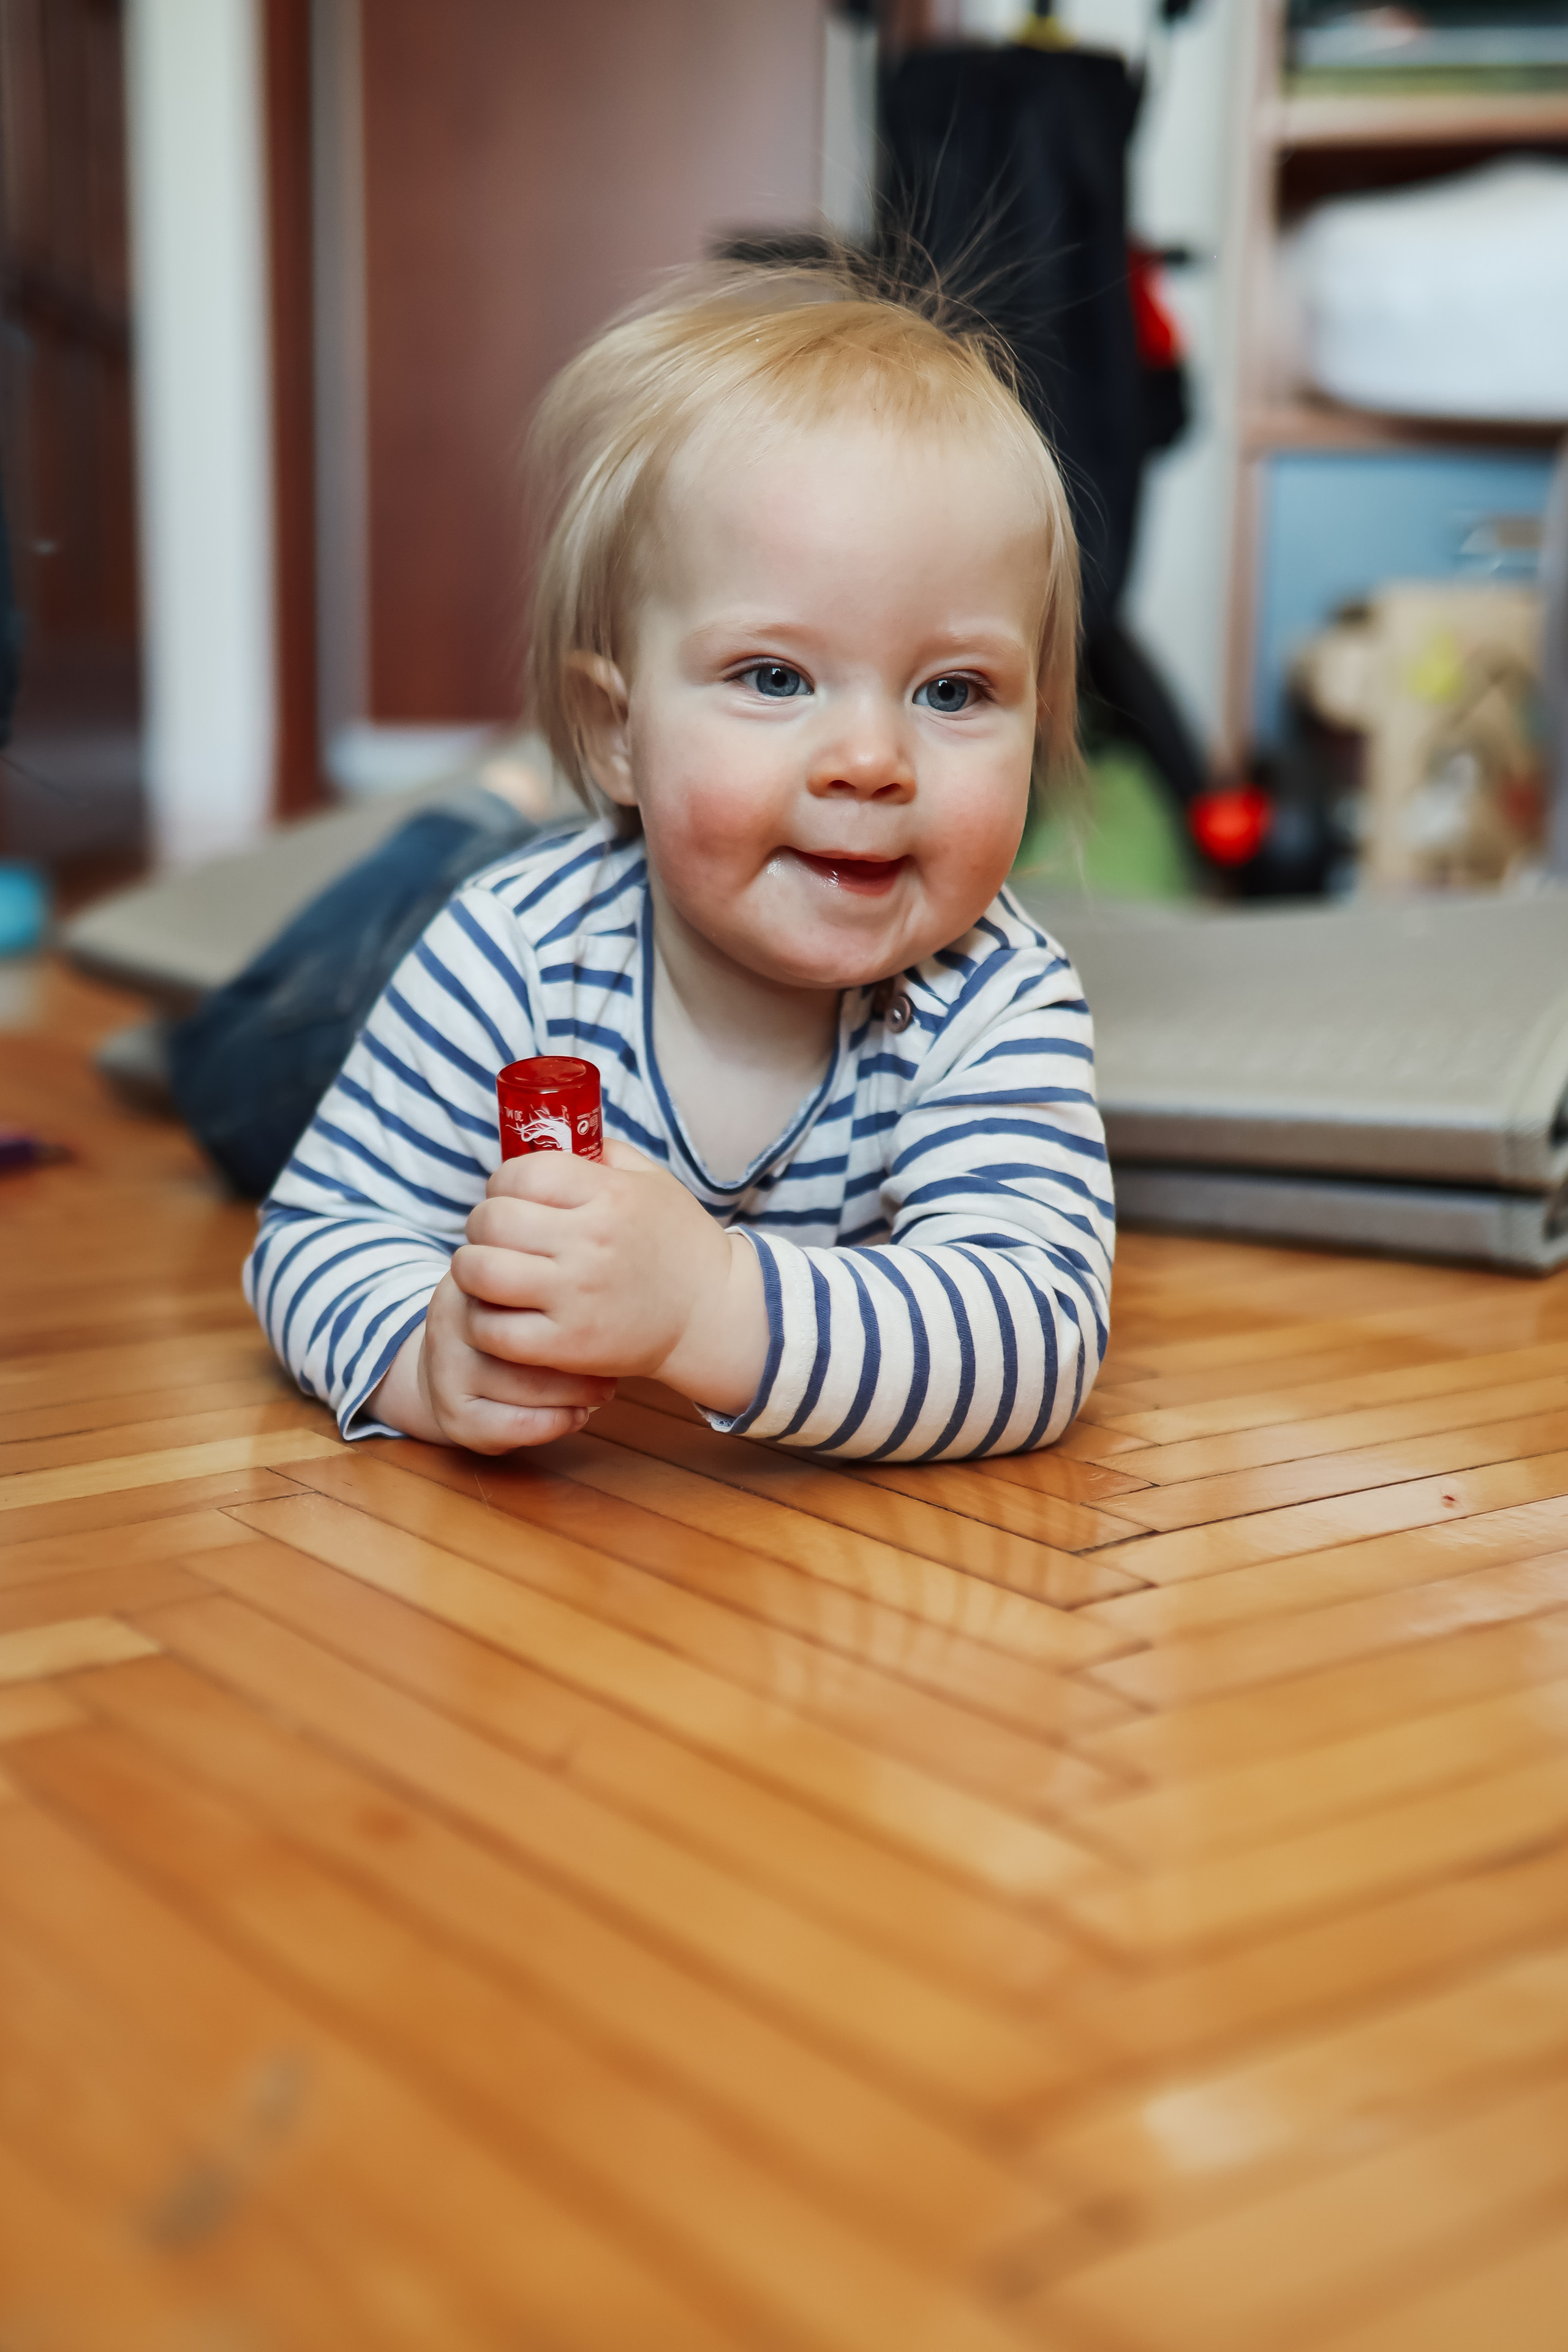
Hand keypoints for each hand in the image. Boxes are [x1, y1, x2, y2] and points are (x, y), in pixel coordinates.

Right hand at [370, 1269, 616, 1453]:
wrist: (456, 1361)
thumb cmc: (510, 1317)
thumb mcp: (524, 1284)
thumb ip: (555, 1281)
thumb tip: (619, 1292)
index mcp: (474, 1275)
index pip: (530, 1286)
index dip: (578, 1309)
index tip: (610, 1320)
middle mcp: (452, 1316)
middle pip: (529, 1339)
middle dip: (582, 1359)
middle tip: (615, 1367)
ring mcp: (445, 1367)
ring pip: (524, 1387)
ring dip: (576, 1395)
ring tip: (603, 1391)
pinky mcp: (451, 1413)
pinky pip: (510, 1425)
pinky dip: (552, 1425)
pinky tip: (575, 1416)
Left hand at [455, 1140, 766, 1411]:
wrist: (712, 1314)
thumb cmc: (676, 1242)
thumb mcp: (650, 1180)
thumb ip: (600, 1153)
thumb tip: (546, 1136)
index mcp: (609, 1195)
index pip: (521, 1173)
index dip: (502, 1182)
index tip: (510, 1197)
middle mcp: (591, 1242)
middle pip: (491, 1221)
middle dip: (481, 1226)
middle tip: (495, 1238)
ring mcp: (577, 1296)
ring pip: (480, 1273)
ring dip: (471, 1270)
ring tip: (487, 1274)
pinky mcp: (569, 1344)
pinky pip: (494, 1330)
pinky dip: (482, 1321)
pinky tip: (498, 1314)